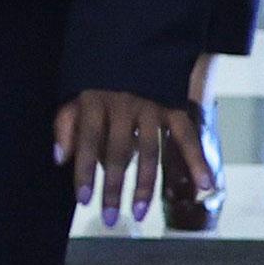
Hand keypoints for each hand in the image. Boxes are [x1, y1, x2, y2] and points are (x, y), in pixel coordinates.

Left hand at [57, 89, 205, 232]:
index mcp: (96, 101)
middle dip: (113, 187)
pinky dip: (196, 160)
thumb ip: (66, 125)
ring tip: (138, 213)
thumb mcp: (76, 94)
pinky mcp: (174, 107)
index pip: (88, 141)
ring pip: (150, 151)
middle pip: (118, 152)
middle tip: (110, 219)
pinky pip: (186, 136)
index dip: (84, 171)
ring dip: (144, 185)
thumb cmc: (101, 81)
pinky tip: (204, 185)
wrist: (137, 45)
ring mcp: (152, 106)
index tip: (84, 200)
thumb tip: (59, 159)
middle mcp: (124, 105)